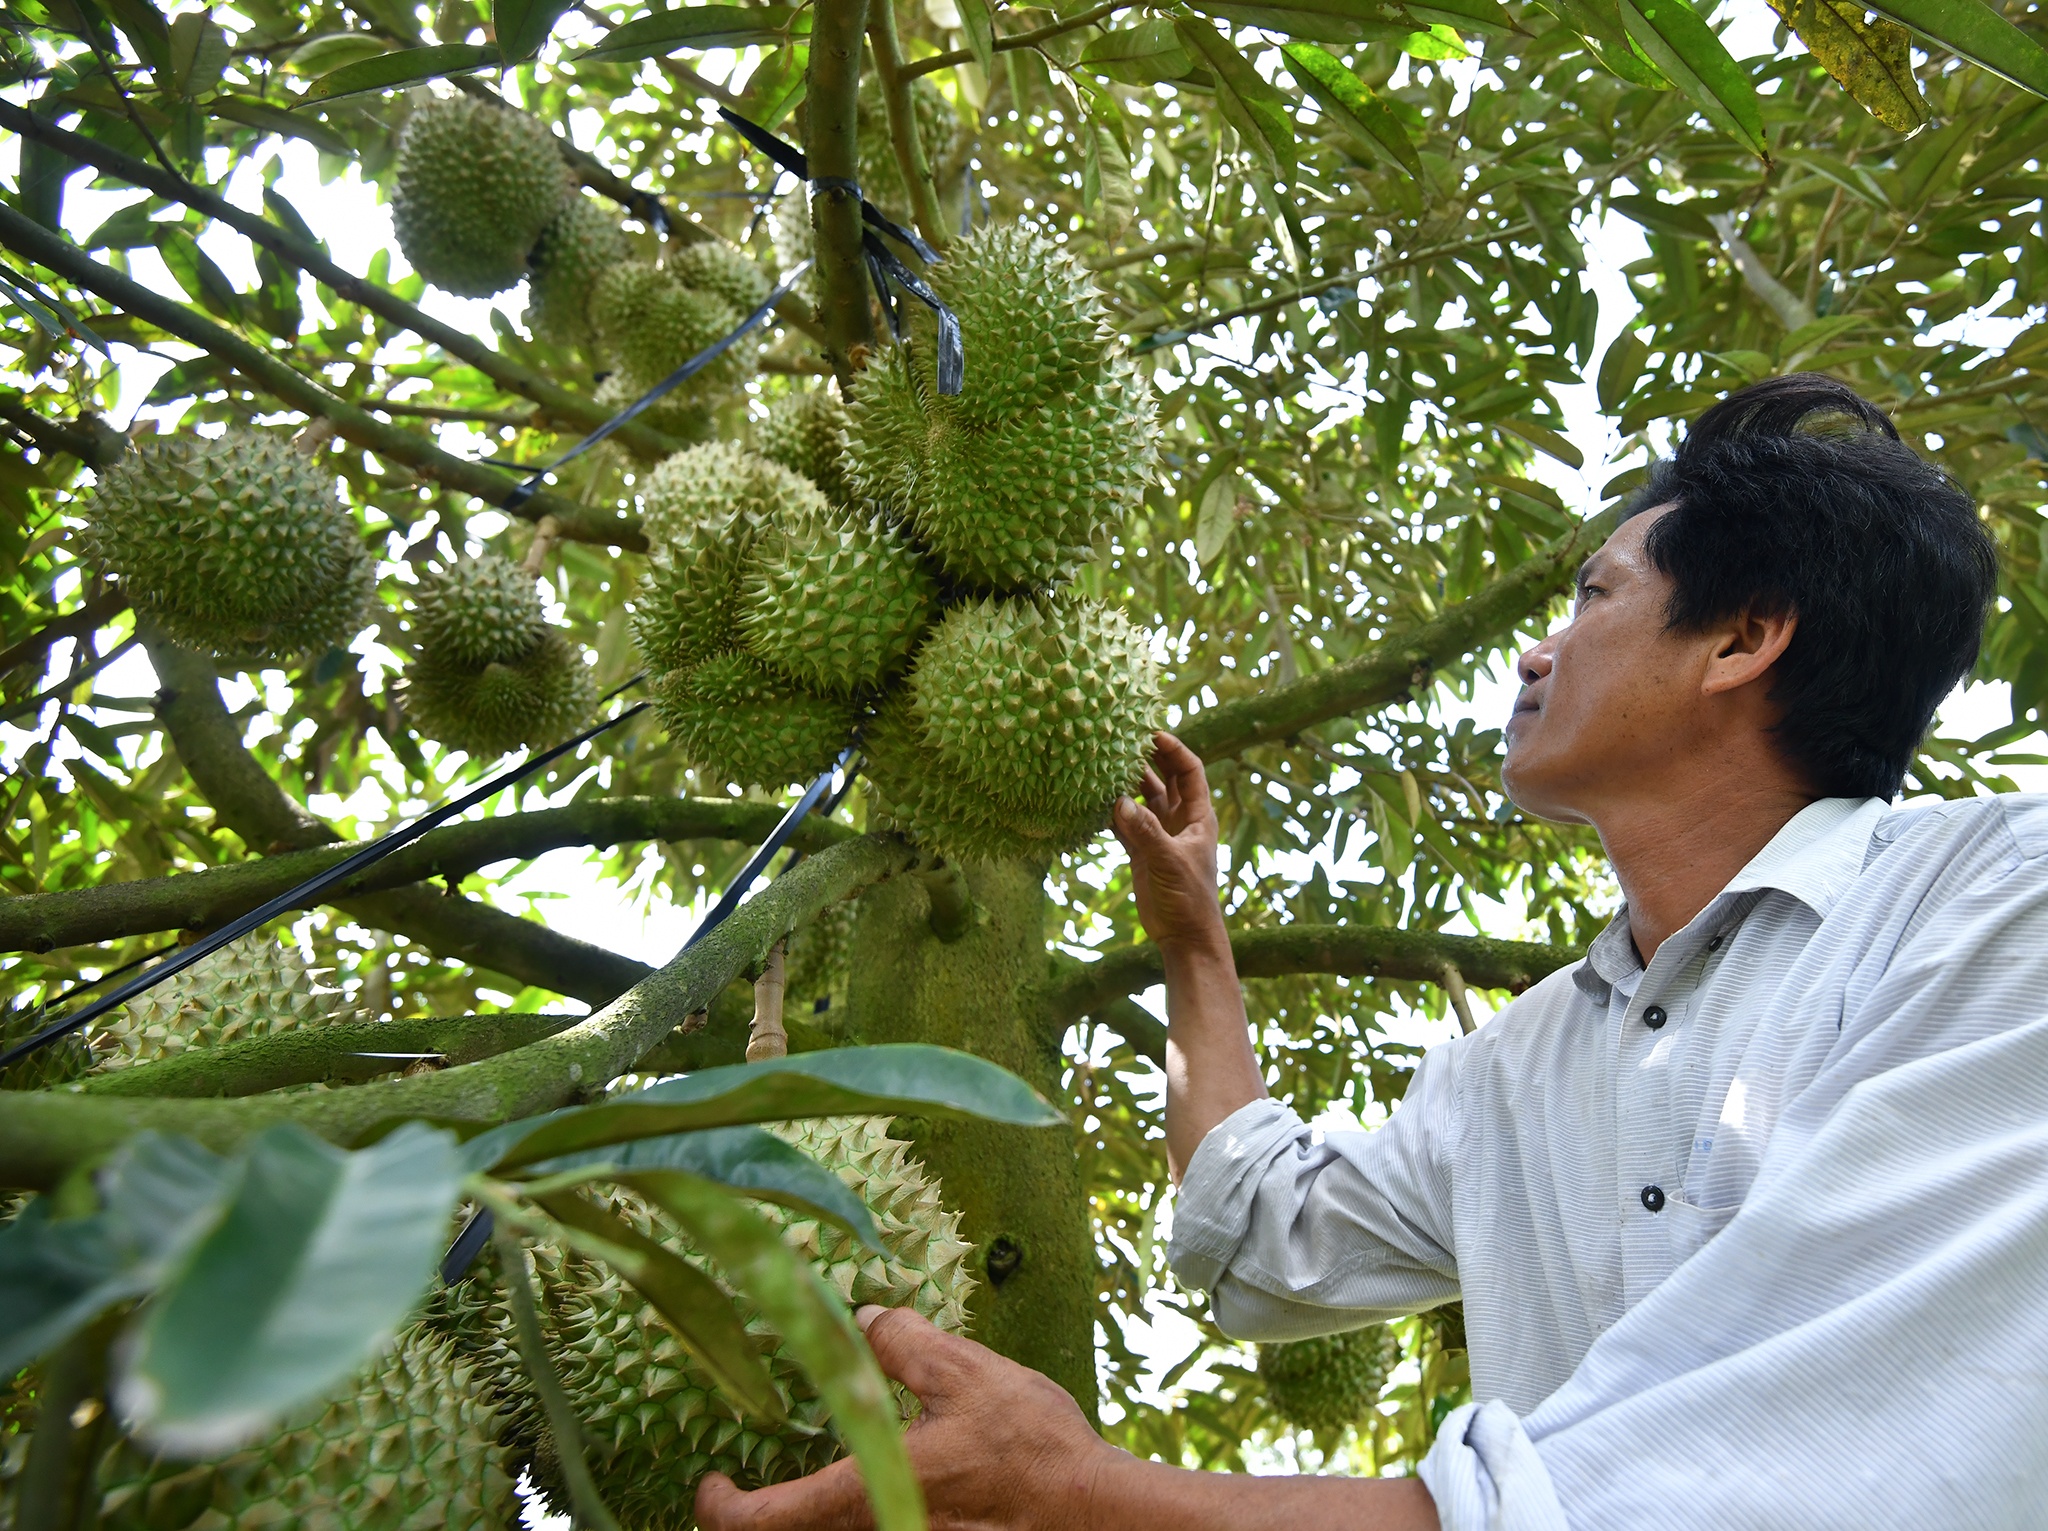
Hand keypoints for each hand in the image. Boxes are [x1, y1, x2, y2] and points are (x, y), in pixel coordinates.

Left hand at [694, 1305, 1116, 1530]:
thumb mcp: (963, 1372)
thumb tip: (865, 1318)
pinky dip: (854, 1505)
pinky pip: (872, 1526)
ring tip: (814, 1458)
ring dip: (810, 1507)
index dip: (721, 1507)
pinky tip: (877, 1466)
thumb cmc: (1030, 1446)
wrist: (1092, 1509)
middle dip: (762, 1510)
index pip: (763, 1522)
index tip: (708, 1482)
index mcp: (869, 1489)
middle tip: (749, 1467)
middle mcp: (878, 1529)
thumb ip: (900, 1344)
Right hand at [1112, 732, 1226, 957]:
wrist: (1185, 936)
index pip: (1189, 770)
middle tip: (1122, 739)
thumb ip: (1145, 832)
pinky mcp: (1142, 851)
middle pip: (1165, 778)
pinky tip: (1091, 801)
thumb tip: (1118, 801)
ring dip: (1126, 784)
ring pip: (1142, 799)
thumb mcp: (1169, 861)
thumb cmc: (1189, 898)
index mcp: (1199, 816)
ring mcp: (1160, 835)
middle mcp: (1180, 820)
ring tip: (1102, 764)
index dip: (1174, 749)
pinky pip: (1125, 824)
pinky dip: (1110, 813)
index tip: (1151, 733)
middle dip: (1147, 758)